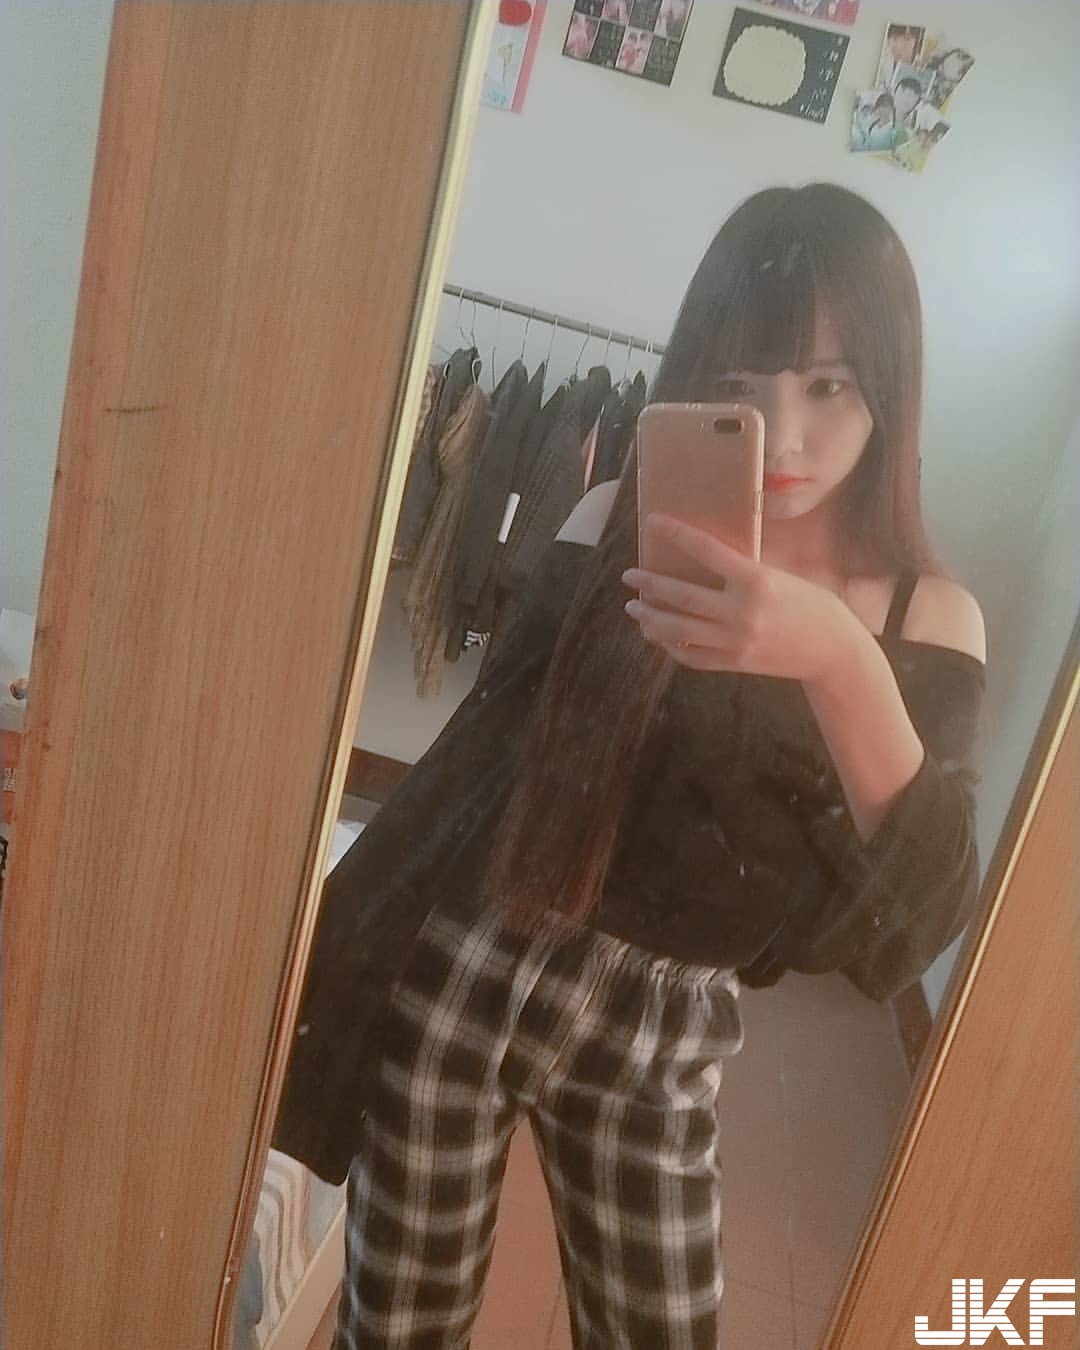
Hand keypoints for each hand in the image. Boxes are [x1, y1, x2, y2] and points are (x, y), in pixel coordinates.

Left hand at [622, 514, 863, 686]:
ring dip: (651, 619)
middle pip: (683, 596)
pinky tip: (659, 636)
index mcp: (757, 581)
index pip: (707, 551)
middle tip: (630, 577)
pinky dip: (671, 646)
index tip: (653, 523)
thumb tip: (709, 556)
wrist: (832, 651)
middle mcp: (742, 612)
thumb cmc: (812, 605)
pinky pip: (692, 656)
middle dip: (651, 585)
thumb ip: (746, 570)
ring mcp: (735, 641)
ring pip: (680, 630)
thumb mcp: (783, 577)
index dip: (677, 535)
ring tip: (634, 609)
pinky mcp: (734, 664)